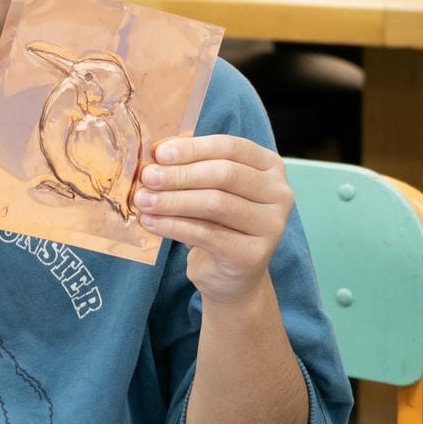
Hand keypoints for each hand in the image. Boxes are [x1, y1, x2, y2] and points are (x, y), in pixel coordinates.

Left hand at [131, 136, 293, 305]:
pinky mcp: (254, 254)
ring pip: (215, 203)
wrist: (232, 275)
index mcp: (269, 166)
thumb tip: (157, 155)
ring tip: (143, 201)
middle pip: (224, 174)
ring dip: (172, 201)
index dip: (192, 148)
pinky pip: (206, 234)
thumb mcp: (209, 189)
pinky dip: (172, 226)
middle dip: (180, 175)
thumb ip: (193, 168)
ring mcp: (271, 225)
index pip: (230, 147)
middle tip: (147, 178)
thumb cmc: (218, 223)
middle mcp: (279, 193)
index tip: (159, 154)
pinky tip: (151, 222)